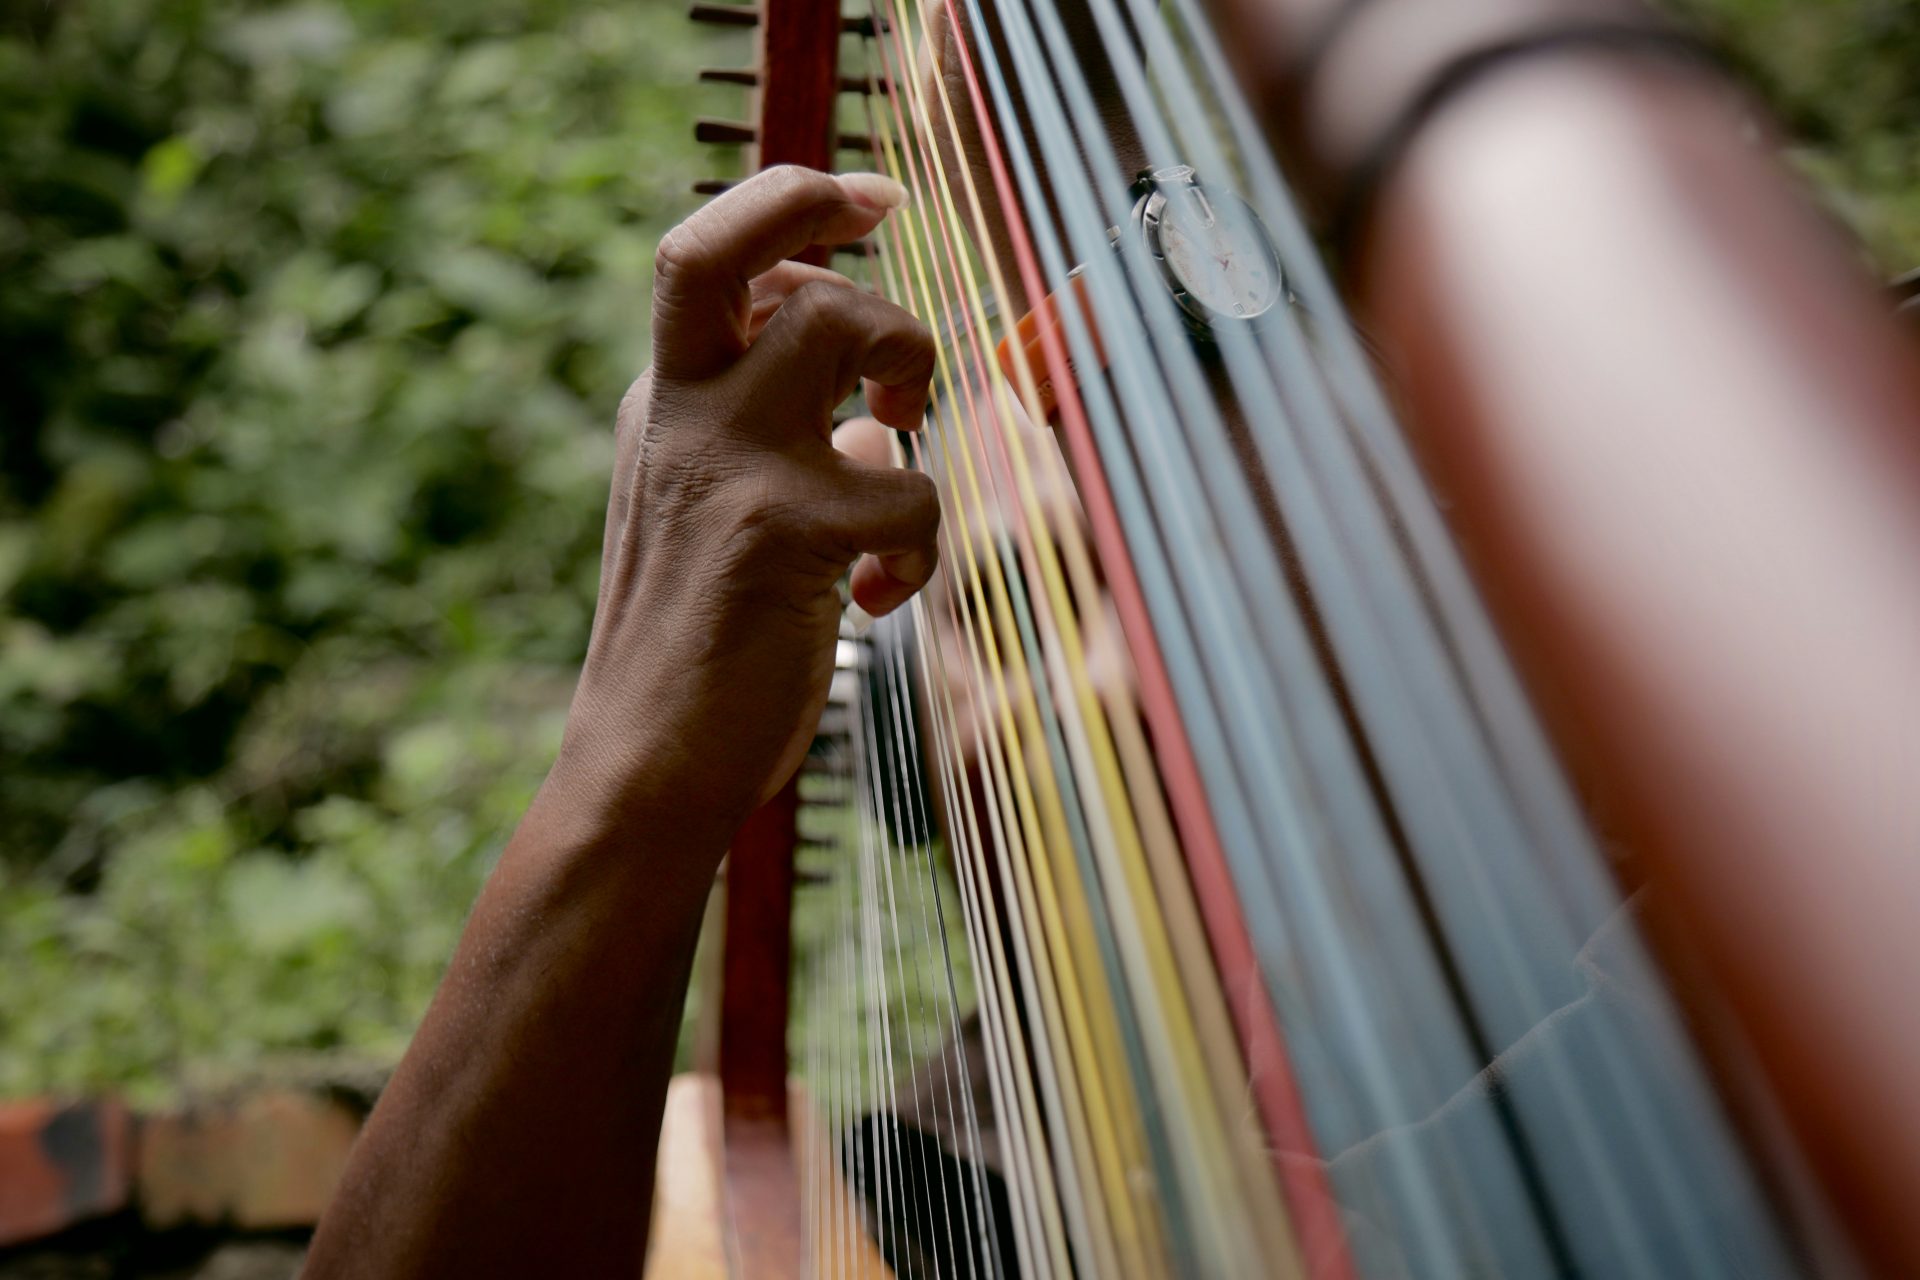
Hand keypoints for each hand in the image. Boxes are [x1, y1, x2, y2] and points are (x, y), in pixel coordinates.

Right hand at [554, 166, 939, 844]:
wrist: (646, 766)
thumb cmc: (697, 648)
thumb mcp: (719, 518)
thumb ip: (783, 450)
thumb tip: (880, 427)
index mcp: (667, 402)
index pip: (706, 254)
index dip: (791, 202)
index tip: (868, 197)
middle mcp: (685, 411)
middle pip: (751, 249)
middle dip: (842, 238)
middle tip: (897, 333)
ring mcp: (730, 463)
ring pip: (843, 324)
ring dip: (909, 369)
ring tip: (901, 453)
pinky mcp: (784, 531)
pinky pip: (907, 490)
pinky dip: (920, 545)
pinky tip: (879, 596)